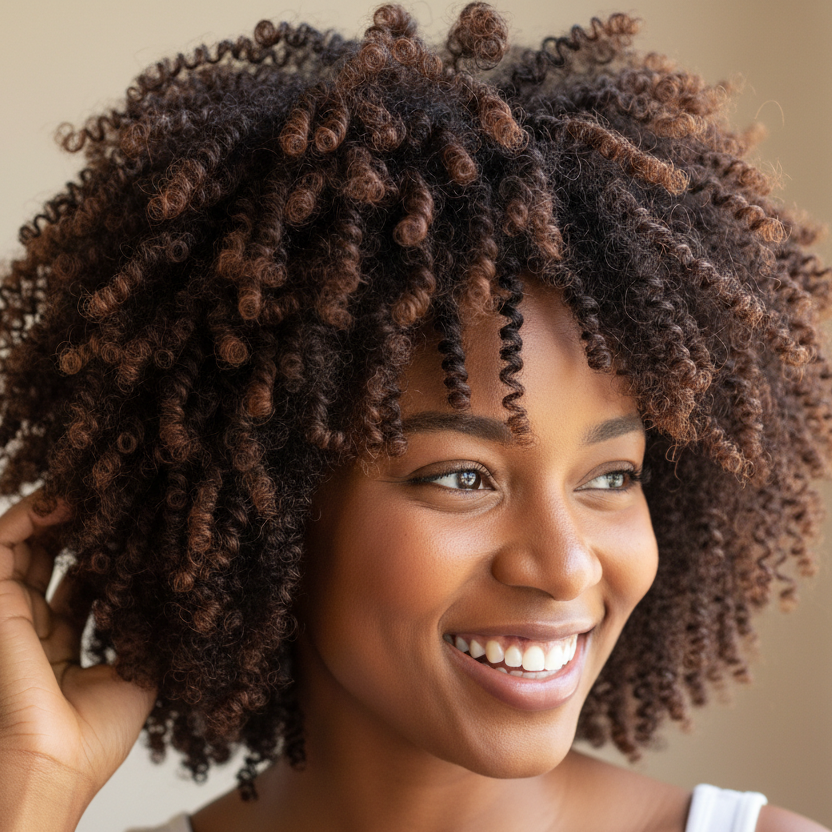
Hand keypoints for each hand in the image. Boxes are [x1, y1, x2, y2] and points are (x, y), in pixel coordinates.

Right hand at [0, 490, 155, 830]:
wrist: (54, 764)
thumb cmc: (92, 736)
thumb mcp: (138, 676)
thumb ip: (149, 638)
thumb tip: (178, 602)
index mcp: (63, 649)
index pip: (80, 588)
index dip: (104, 558)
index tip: (133, 531)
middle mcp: (34, 628)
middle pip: (52, 562)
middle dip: (81, 529)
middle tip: (111, 501)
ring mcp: (11, 615)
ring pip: (27, 547)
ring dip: (56, 514)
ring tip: (91, 489)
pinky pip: (5, 544)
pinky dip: (30, 514)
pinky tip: (62, 497)